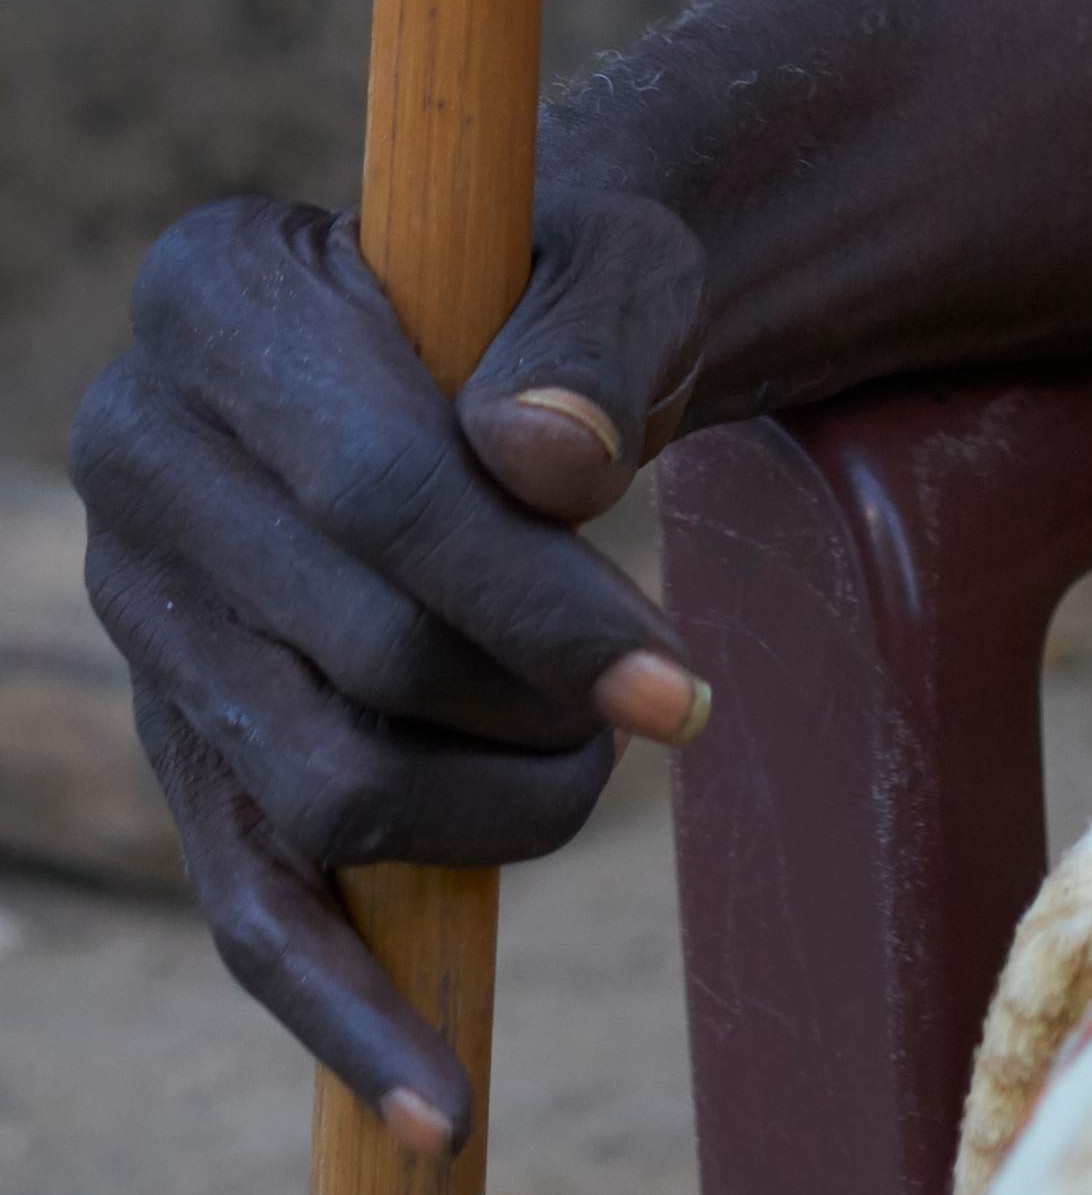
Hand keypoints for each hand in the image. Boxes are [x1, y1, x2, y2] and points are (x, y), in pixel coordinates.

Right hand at [71, 181, 709, 1158]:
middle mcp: (138, 448)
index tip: (677, 688)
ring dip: (490, 811)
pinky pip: (250, 909)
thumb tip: (543, 464)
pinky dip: (345, 1014)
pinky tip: (437, 1114)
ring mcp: (146, 612)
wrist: (518, 342)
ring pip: (320, 786)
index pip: (377, 491)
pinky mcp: (184, 740)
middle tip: (663, 704)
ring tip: (593, 768)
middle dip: (535, 702)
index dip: (537, 602)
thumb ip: (592, 330)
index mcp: (213, 289)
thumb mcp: (618, 257)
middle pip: (357, 649)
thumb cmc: (570, 297)